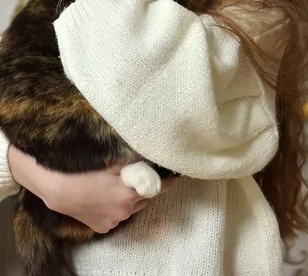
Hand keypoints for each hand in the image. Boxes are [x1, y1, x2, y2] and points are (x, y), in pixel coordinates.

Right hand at [8, 146, 173, 232]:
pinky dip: (117, 208)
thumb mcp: (113, 162)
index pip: (159, 187)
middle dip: (144, 187)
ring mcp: (114, 222)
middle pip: (144, 198)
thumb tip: (151, 154)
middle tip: (137, 175)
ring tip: (119, 185)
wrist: (57, 188)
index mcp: (130, 195)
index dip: (167, 180)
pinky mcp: (102, 228)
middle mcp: (125, 212)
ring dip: (130, 198)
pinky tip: (106, 197)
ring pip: (131, 208)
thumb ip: (135, 161)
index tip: (174, 174)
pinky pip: (117, 216)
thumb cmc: (85, 171)